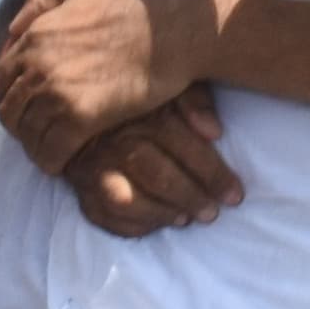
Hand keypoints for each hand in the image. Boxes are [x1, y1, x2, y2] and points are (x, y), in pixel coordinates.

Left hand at [0, 0, 222, 172]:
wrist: (173, 26)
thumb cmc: (134, 0)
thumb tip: (15, 27)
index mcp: (34, 37)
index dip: (8, 97)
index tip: (24, 106)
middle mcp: (38, 67)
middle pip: (9, 111)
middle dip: (20, 124)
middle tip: (37, 132)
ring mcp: (58, 93)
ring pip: (28, 134)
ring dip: (35, 144)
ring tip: (49, 148)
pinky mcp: (84, 117)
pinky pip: (52, 151)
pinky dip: (52, 160)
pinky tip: (61, 161)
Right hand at [61, 89, 243, 237]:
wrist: (74, 100)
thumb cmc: (135, 96)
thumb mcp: (168, 83)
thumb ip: (194, 100)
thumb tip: (214, 132)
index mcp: (143, 116)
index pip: (184, 147)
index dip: (214, 174)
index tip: (235, 194)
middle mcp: (116, 142)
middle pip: (157, 176)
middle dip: (189, 198)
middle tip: (212, 213)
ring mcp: (94, 167)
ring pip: (127, 201)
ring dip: (160, 214)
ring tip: (184, 220)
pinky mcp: (80, 187)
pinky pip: (102, 215)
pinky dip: (130, 225)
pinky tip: (154, 224)